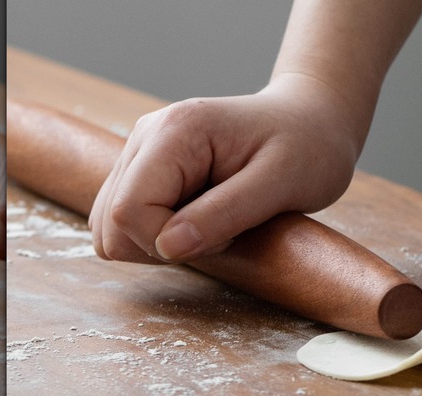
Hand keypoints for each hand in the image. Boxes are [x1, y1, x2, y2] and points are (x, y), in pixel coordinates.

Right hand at [90, 75, 360, 263]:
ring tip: (214, 220)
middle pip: (110, 222)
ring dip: (160, 242)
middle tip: (220, 228)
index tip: (221, 234)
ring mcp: (142, 152)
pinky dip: (159, 235)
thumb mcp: (279, 185)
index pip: (129, 210)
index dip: (167, 242)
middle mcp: (146, 136)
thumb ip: (223, 214)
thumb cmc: (308, 148)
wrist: (311, 122)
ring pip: (110, 226)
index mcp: (175, 132)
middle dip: (162, 245)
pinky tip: (200, 219)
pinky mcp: (148, 170)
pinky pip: (125, 221)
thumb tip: (167, 248)